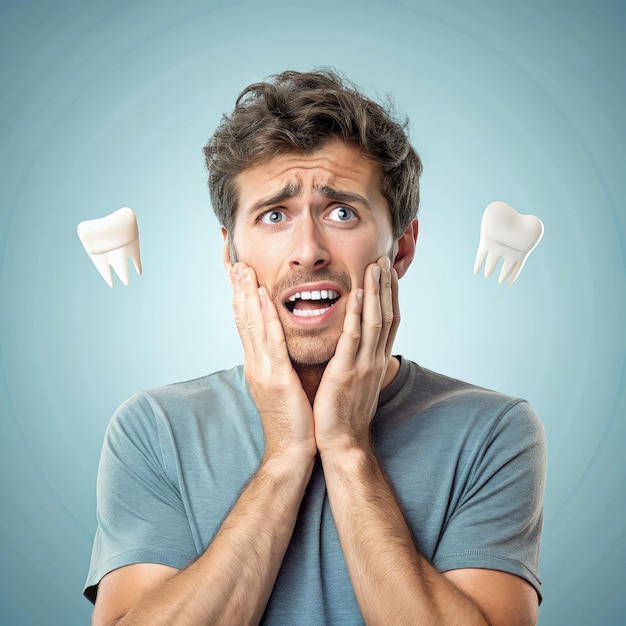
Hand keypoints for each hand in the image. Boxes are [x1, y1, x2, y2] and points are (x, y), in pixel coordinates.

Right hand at [229, 263, 315, 461]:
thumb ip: (279, 364)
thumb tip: (282, 347)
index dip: (242, 299)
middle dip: (239, 290)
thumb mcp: (282, 386)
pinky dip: (265, 316)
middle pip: (243, 319)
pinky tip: (261, 298)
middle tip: (235, 261)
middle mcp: (256, 363)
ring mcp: (263, 370)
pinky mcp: (276, 378)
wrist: (290, 452)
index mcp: (258, 365)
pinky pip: (271, 341)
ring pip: (252, 324)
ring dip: (246, 294)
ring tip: (242, 269)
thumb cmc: (292, 420)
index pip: (247, 325)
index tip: (240, 276)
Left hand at [313, 257, 398, 453]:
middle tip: (383, 259)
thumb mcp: (358, 382)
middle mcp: (375, 359)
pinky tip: (357, 293)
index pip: (389, 321)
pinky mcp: (346, 372)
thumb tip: (361, 346)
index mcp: (376, 361)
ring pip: (375, 321)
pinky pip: (353, 337)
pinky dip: (358, 313)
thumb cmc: (346, 413)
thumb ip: (361, 360)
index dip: (390, 295)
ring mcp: (363, 365)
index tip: (388, 273)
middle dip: (386, 286)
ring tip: (374, 266)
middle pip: (387, 315)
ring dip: (376, 291)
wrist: (343, 443)